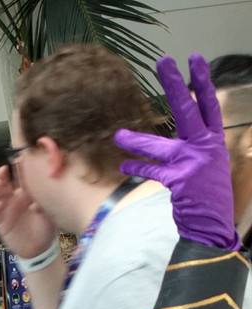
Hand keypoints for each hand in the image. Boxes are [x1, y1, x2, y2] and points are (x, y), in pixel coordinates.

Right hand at [0, 165, 56, 258]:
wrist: (40, 248)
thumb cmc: (46, 226)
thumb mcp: (49, 210)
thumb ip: (45, 199)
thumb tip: (43, 187)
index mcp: (26, 191)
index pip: (19, 175)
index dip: (16, 166)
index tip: (16, 158)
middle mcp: (13, 197)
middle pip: (4, 182)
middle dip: (1, 175)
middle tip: (2, 171)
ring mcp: (5, 209)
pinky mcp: (0, 222)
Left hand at [115, 53, 237, 250]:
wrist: (212, 225)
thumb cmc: (207, 194)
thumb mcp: (209, 162)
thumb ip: (198, 141)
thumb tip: (189, 116)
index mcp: (214, 141)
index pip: (209, 106)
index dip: (202, 82)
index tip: (193, 59)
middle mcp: (206, 147)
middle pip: (189, 110)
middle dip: (174, 85)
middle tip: (163, 62)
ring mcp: (194, 163)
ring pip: (160, 146)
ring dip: (136, 141)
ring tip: (117, 135)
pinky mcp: (180, 180)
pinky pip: (152, 171)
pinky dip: (138, 168)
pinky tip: (124, 164)